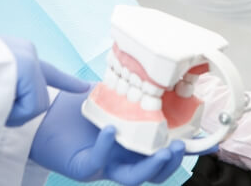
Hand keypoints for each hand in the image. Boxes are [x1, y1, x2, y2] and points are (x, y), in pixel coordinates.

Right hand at [1, 36, 89, 126]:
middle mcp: (27, 53)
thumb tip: (7, 102)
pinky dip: (13, 114)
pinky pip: (30, 108)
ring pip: (36, 106)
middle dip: (21, 111)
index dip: (67, 81)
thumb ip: (6, 87)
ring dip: (14, 114)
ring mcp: (30, 59)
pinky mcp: (28, 68)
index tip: (85, 87)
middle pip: (40, 99)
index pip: (47, 71)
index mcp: (18, 56)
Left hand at [29, 87, 186, 184]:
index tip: (207, 143)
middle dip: (170, 162)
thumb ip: (129, 92)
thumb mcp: (108, 95)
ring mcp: (103, 164)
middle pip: (153, 171)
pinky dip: (106, 147)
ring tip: (163, 150)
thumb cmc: (74, 106)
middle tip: (181, 147)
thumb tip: (153, 75)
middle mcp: (120, 157)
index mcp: (129, 143)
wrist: (43, 112)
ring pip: (133, 176)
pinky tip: (111, 130)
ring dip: (151, 165)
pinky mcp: (81, 166)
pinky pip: (97, 162)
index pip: (160, 151)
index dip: (182, 149)